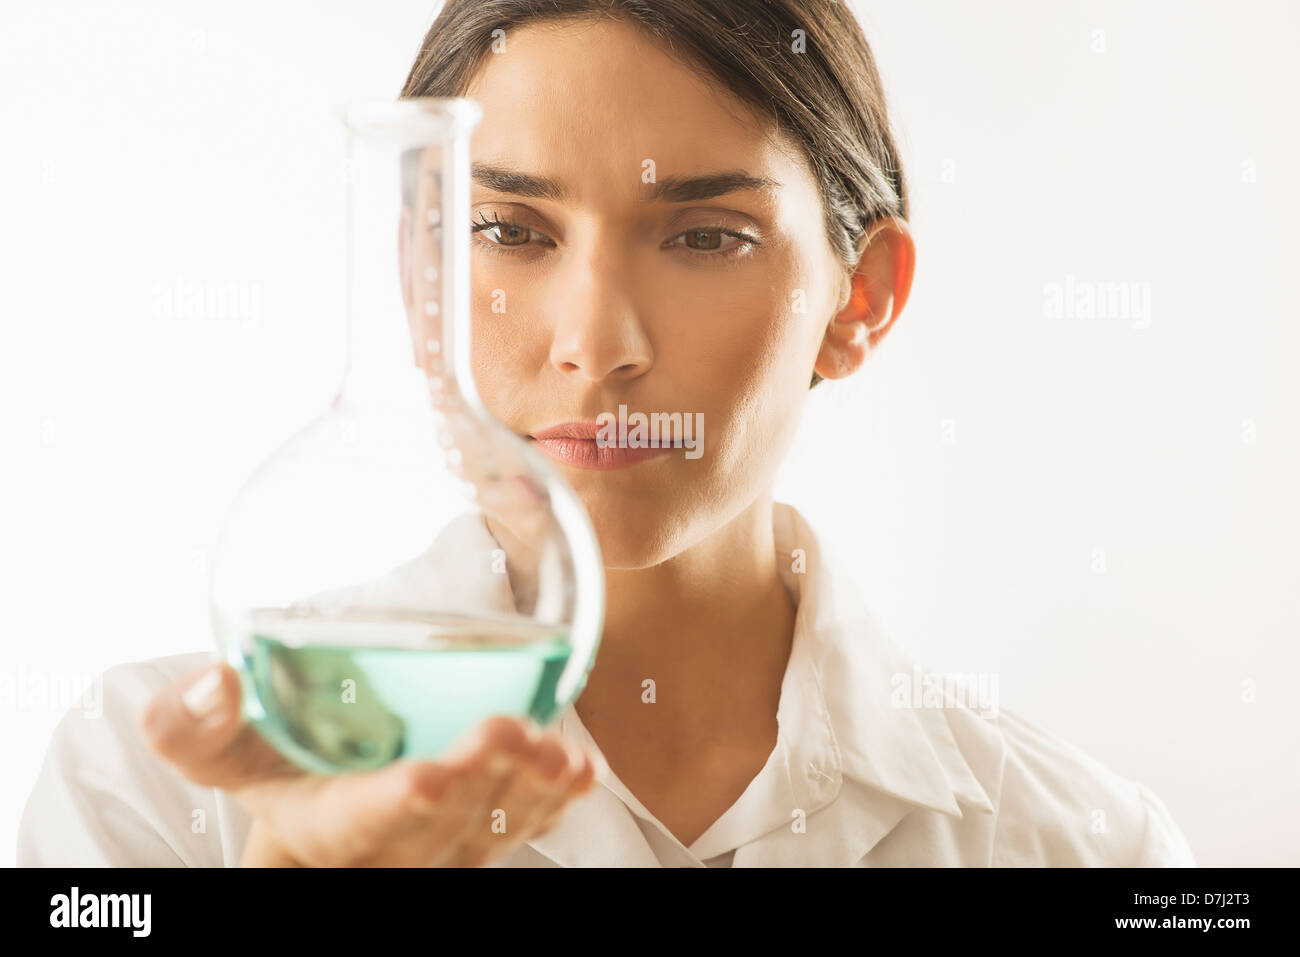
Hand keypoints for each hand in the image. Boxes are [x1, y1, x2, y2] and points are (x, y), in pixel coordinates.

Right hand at [140, 662, 598, 866]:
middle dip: (478, 782)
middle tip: (508, 732)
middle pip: (440, 827)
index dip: (392, 804)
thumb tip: (214, 678)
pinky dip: (556, 800)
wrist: (323, 803)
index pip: (358, 822)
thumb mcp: (227, 754)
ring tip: (559, 754)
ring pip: (492, 829)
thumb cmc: (275, 769)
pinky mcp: (482, 830)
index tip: (424, 777)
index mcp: (325, 826)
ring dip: (528, 792)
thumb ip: (198, 728)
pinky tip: (582, 771)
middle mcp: (393, 845)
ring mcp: (446, 844)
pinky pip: (523, 825)